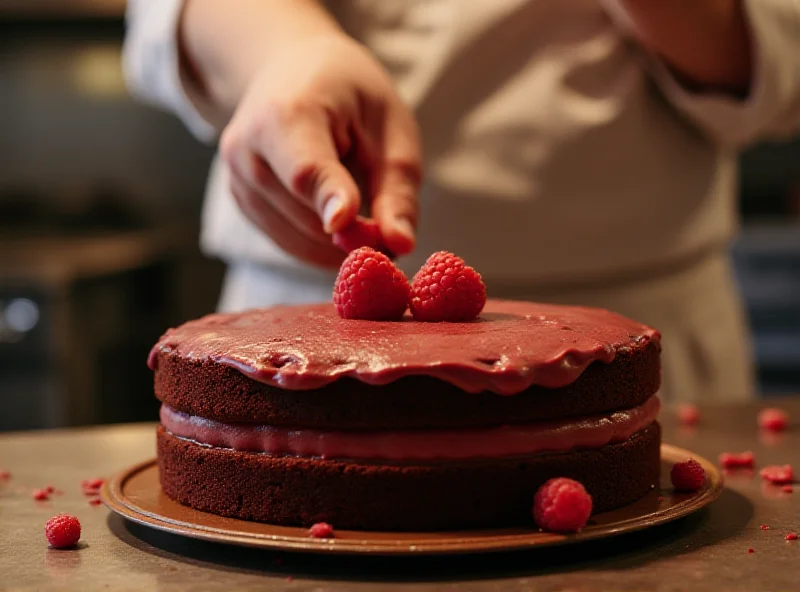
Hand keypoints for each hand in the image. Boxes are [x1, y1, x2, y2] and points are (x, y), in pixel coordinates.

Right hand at [219, 34, 421, 267]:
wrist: (292, 68)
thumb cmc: (350, 94)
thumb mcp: (390, 126)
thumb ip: (397, 188)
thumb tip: (401, 245)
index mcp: (285, 114)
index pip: (306, 172)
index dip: (335, 206)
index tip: (364, 237)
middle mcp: (247, 148)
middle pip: (305, 217)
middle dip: (354, 236)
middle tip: (392, 236)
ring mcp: (237, 178)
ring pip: (296, 238)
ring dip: (339, 246)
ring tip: (370, 222)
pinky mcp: (240, 201)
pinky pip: (286, 241)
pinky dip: (320, 245)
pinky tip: (343, 226)